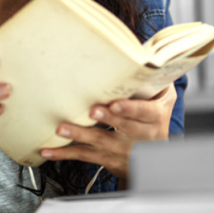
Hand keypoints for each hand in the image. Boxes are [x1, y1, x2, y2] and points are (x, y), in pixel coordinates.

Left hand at [40, 84, 176, 184]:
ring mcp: (122, 149)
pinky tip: (48, 151)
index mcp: (155, 117)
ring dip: (80, 135)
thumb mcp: (165, 100)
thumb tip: (148, 53)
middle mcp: (139, 135)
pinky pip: (85, 156)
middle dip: (107, 119)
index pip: (144, 112)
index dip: (130, 109)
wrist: (157, 159)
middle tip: (92, 111)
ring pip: (100, 141)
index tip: (116, 104)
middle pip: (122, 126)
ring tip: (62, 129)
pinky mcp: (107, 159)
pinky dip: (65, 154)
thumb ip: (157, 80)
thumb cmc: (155, 119)